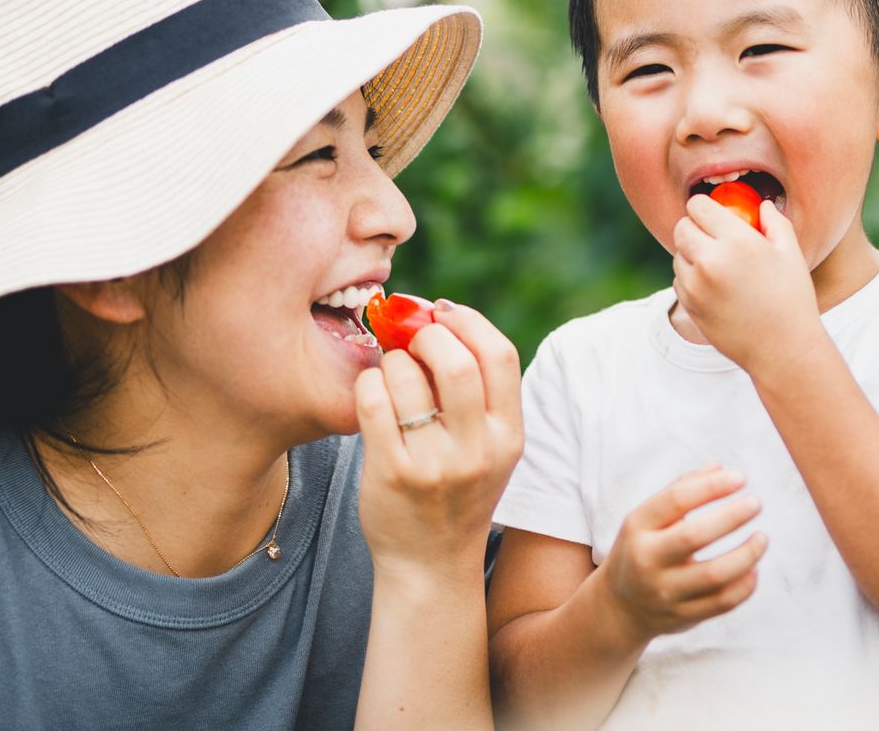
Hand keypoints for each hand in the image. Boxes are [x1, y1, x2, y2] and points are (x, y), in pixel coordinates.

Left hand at [354, 302, 522, 583]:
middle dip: (426, 334)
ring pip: (405, 375)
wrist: (431, 566)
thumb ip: (481, 394)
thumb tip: (440, 315)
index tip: (443, 312)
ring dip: (392, 360)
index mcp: (509, 436)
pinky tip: (374, 394)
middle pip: (455, 361)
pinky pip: (372, 401)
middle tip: (411, 338)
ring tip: (391, 373)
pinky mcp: (391, 472)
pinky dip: (369, 383)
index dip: (469, 321)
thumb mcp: (491, 449)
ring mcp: (433, 464)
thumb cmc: (456, 493)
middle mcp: (476, 450)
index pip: (500, 356)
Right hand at [600, 465, 767, 643]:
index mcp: (638, 527)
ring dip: (746, 554)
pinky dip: (744, 585)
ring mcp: (664, 592)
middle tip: (756, 503)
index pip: (675, 500)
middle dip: (731, 516)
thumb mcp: (648, 518)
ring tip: (762, 538)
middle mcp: (647, 559)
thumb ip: (682, 490)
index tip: (741, 477)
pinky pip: (722, 603)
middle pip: (694, 536)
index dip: (711, 486)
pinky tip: (754, 569)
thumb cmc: (642, 548)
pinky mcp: (682, 617)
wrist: (618, 607)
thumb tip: (720, 467)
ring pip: (714, 575)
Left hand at [672, 195, 821, 372]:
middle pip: (681, 227)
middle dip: (694, 227)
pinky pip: (679, 279)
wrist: (782, 350)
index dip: (704, 206)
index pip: (698, 206)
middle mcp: (710, 260)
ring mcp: (696, 285)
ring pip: (678, 254)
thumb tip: (763, 205)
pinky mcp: (689, 305)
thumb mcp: (791, 254)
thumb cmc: (792, 300)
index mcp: (737, 242)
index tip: (713, 213)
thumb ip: (776, 222)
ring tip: (718, 265)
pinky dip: (690, 278)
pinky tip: (715, 286)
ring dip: (691, 254)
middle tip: (711, 236)